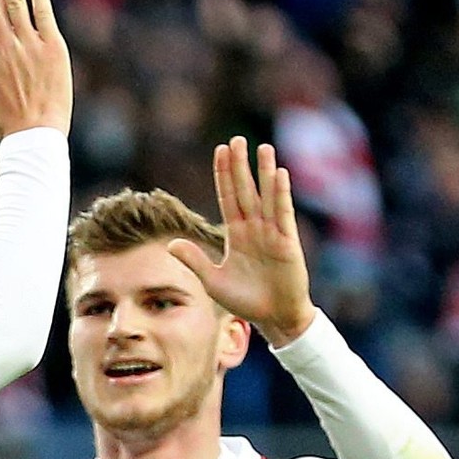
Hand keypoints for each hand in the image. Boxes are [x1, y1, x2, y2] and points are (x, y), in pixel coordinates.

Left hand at [168, 137, 316, 345]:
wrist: (274, 318)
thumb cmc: (246, 300)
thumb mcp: (213, 280)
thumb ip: (194, 260)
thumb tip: (170, 243)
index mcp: (237, 234)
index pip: (227, 198)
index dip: (223, 175)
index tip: (220, 151)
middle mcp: (255, 228)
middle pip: (245, 191)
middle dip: (240, 166)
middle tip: (236, 139)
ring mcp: (272, 233)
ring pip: (266, 196)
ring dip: (264, 172)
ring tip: (262, 148)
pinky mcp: (287, 243)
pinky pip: (283, 213)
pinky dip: (281, 194)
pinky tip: (279, 174)